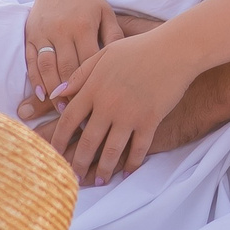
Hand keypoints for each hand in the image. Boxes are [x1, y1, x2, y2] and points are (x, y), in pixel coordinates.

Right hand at [22, 0, 124, 103]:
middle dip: (72, 94)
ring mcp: (44, 31)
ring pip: (47, 67)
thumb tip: (121, 65)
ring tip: (61, 110)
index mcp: (84, 26)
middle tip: (78, 117)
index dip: (92, 85)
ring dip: (52, 91)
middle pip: (66, 69)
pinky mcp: (31, 32)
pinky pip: (31, 59)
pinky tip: (41, 95)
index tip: (98, 105)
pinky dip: (35, 78)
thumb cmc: (91, 0)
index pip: (88, 63)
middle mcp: (62, 29)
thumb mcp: (107, 15)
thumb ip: (113, 37)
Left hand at [45, 30, 198, 185]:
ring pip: (111, 151)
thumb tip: (56, 95)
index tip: (53, 153)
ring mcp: (129, 114)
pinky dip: (132, 163)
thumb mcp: (104, 54)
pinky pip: (138, 149)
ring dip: (104, 170)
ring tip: (99, 181)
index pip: (68, 119)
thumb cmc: (139, 48)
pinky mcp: (150, 120)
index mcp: (94, 87)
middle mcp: (108, 104)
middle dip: (78, 163)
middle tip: (73, 177)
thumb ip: (80, 74)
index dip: (58, 139)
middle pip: (87, 141)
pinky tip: (128, 172)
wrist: (176, 49)